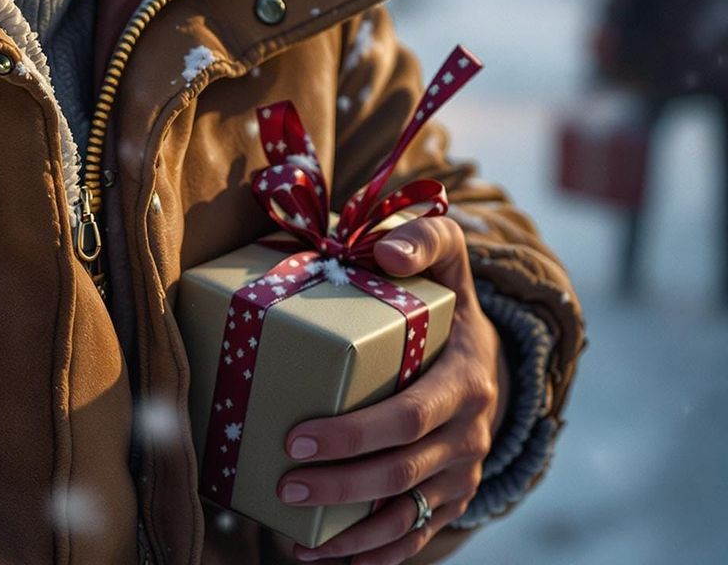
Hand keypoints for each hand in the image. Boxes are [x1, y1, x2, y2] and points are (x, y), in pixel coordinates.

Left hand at [276, 217, 504, 563]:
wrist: (489, 349)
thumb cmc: (446, 297)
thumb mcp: (447, 258)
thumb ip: (425, 241)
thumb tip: (386, 252)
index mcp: (465, 380)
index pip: (408, 417)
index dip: (354, 433)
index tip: (296, 436)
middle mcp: (470, 434)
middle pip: (402, 472)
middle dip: (341, 484)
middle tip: (284, 482)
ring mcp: (464, 472)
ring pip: (410, 517)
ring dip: (354, 535)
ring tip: (297, 540)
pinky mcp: (454, 496)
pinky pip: (419, 535)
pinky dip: (380, 556)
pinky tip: (334, 561)